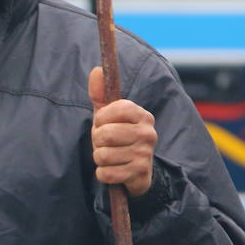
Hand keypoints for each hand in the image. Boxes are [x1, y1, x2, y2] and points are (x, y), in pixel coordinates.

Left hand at [88, 66, 156, 197]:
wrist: (136, 170)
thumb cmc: (118, 137)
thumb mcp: (108, 115)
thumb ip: (100, 94)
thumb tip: (97, 70)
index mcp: (142, 115)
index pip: (115, 109)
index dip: (101, 118)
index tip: (102, 122)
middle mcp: (148, 133)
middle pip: (104, 134)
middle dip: (97, 141)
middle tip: (105, 143)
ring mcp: (145, 154)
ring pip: (102, 155)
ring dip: (100, 158)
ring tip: (111, 157)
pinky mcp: (140, 174)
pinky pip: (106, 174)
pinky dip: (103, 174)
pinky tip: (113, 170)